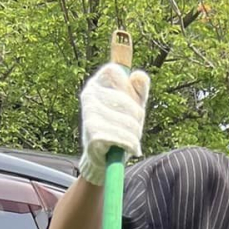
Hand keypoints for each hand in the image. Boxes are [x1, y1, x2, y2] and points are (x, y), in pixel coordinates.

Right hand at [78, 62, 149, 185]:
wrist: (103, 158)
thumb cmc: (119, 128)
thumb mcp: (133, 106)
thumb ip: (139, 90)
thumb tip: (139, 75)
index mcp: (96, 84)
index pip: (114, 70)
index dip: (128, 86)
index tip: (132, 101)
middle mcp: (89, 96)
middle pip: (128, 101)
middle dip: (138, 118)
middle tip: (134, 128)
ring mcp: (89, 114)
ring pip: (128, 122)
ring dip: (136, 135)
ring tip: (131, 141)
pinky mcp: (93, 133)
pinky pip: (123, 138)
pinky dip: (131, 145)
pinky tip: (128, 149)